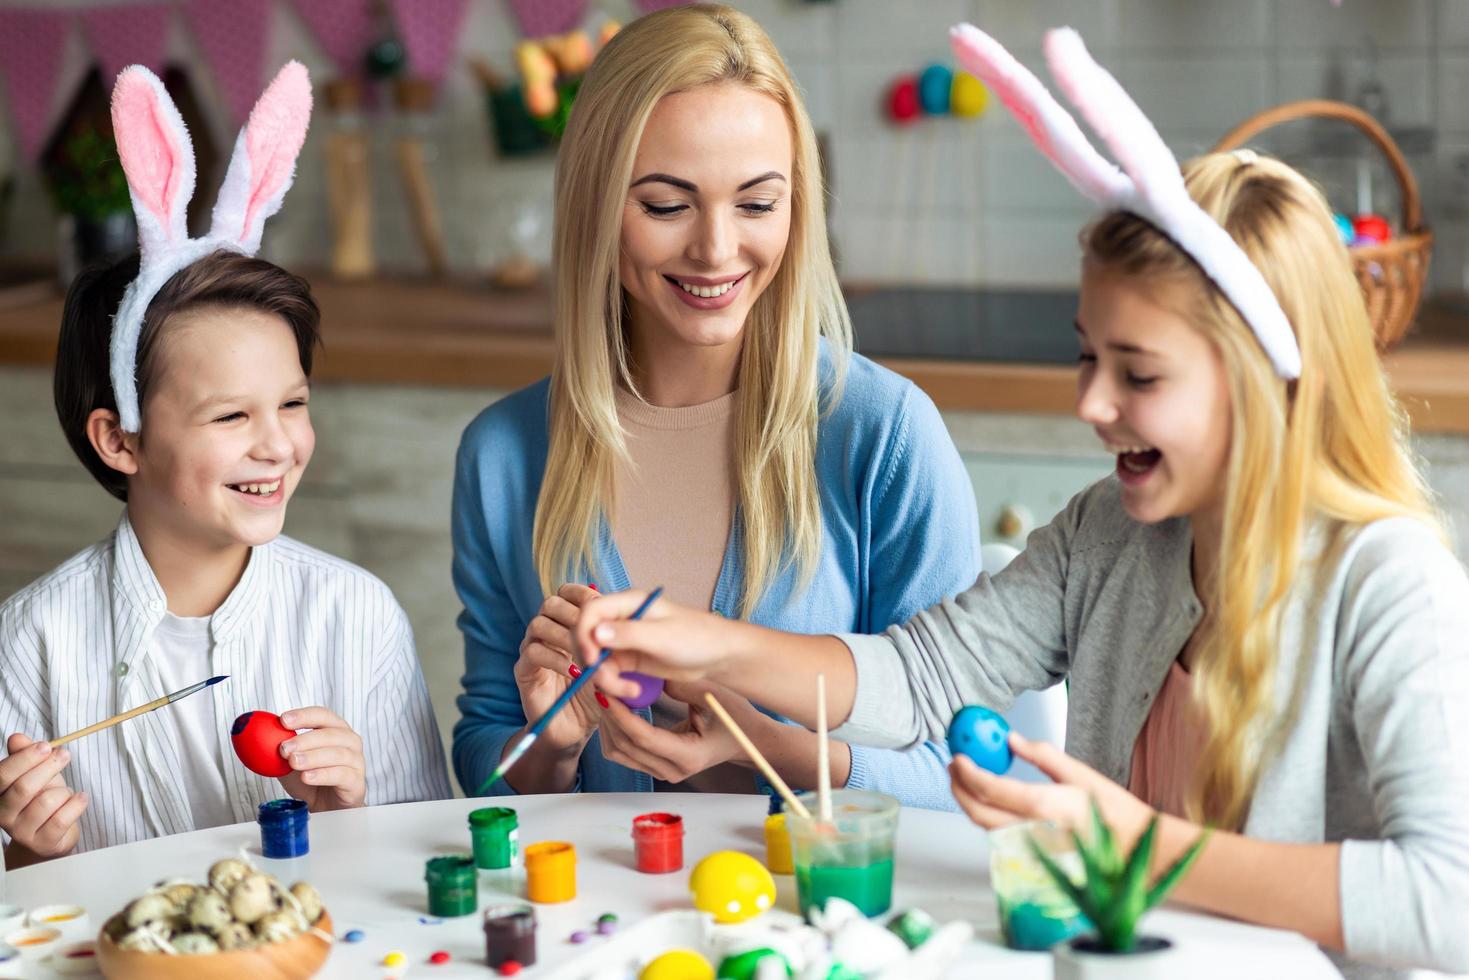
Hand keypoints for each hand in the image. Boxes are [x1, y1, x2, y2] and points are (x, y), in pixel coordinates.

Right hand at [0, 733, 87, 862]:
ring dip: (64, 791)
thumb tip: (16, 738)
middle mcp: (3, 815)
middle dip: (48, 767)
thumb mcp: (36, 773)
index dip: (25, 758)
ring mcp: (21, 832)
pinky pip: (61, 819)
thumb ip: (25, 755)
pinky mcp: (42, 843)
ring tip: (67, 792)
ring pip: (46, 802)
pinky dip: (76, 804)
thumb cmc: (42, 799)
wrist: (51, 835)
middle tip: (65, 755)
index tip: (46, 746)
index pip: (3, 775)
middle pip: (23, 787)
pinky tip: (81, 798)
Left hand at [277, 708, 366, 810]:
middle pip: (332, 733)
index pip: (322, 715)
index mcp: (335, 730)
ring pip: (338, 754)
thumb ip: (280, 749)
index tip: (283, 720)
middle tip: (284, 748)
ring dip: (313, 757)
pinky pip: (342, 775)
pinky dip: (323, 775)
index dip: (304, 716)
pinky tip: (307, 777)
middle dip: (306, 739)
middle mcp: (350, 742)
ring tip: (293, 762)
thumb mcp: (290, 761)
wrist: (325, 808)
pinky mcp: (356, 783)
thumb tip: (257, 737)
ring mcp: (356, 762)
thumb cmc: (310, 779)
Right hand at [515, 584, 605, 752]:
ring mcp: (533, 648)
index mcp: (569, 622)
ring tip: (587, 656)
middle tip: (595, 635)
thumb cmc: (598, 693)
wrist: (576, 729)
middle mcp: (549, 630)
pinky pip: (533, 652)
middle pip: (551, 603)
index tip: (602, 607)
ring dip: (565, 636)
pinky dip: (556, 659)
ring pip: (539, 624)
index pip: (569, 592)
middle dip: (575, 616)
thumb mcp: (613, 665)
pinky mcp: (524, 670)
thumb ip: (613, 643)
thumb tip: (614, 625)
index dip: (583, 595)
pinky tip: (575, 672)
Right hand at [573, 590, 737, 700]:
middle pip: (586, 637)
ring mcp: (622, 640)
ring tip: (630, 691)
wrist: (717, 656)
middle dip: (591, 662)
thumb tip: (595, 633)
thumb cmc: (696, 637)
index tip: (593, 659)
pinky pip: (608, 672)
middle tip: (606, 681)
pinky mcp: (627, 659)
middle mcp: (620, 619)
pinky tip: (634, 690)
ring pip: (595, 659)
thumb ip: (628, 633)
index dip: (583, 635)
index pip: (589, 612)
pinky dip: (615, 685)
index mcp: (628, 603)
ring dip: (605, 679)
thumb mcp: (663, 636)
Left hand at [595, 680, 749, 783]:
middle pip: (626, 746)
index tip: (607, 691)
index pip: (644, 738)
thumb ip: (684, 687)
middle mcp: (673, 771)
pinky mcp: (656, 768)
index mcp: (689, 757)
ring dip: (608, 724)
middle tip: (600, 686)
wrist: (744, 738)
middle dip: (609, 715)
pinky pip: (624, 754)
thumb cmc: (734, 716)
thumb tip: (650, 675)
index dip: (621, 715)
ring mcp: (663, 773)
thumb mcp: (714, 696)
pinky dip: (614, 731)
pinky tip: (615, 708)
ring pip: (619, 753)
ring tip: (605, 694)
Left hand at [948, 732, 1153, 847]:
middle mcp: (1033, 830)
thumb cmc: (1115, 812)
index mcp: (1044, 806)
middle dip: (959, 788)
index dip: (968, 772)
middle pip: (979, 813)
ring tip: (965, 780)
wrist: (1135, 849)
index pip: (991, 790)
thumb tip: (1012, 740)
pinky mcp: (1034, 856)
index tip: (957, 756)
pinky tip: (988, 801)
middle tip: (954, 766)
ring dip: (969, 803)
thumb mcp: (1081, 773)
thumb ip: (1042, 756)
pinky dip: (986, 817)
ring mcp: (1032, 848)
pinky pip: (1000, 836)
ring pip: (985, 827)